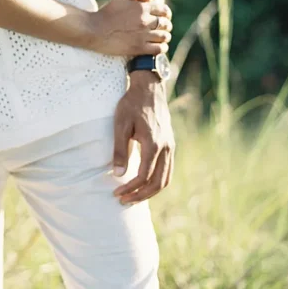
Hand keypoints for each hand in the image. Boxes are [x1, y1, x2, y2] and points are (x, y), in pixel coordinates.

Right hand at [89, 0, 171, 55]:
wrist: (94, 30)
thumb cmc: (106, 13)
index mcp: (142, 7)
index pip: (164, 10)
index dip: (166, 13)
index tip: (163, 16)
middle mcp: (145, 21)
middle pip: (165, 24)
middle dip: (166, 25)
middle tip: (162, 27)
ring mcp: (143, 35)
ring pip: (164, 37)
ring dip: (165, 36)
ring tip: (161, 36)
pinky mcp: (139, 48)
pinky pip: (159, 49)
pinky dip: (162, 47)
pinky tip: (158, 46)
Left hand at [113, 71, 174, 203]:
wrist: (149, 88)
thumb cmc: (132, 104)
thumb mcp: (120, 124)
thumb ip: (119, 150)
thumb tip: (118, 174)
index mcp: (153, 144)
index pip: (143, 176)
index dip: (130, 188)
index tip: (117, 193)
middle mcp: (166, 148)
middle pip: (157, 183)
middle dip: (140, 195)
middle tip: (124, 200)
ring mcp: (170, 147)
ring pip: (165, 179)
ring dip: (150, 192)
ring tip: (134, 197)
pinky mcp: (170, 144)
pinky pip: (167, 170)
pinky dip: (157, 182)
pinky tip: (144, 184)